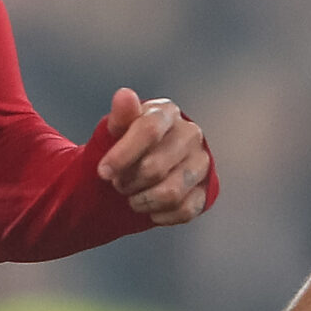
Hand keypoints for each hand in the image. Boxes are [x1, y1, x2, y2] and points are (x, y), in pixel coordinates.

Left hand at [97, 88, 210, 225]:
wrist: (138, 169)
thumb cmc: (124, 145)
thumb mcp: (114, 131)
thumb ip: (120, 116)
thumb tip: (124, 95)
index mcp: (166, 112)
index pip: (148, 131)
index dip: (122, 155)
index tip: (103, 174)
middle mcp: (190, 134)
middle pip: (155, 168)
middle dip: (128, 182)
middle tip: (118, 184)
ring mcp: (201, 162)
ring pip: (171, 193)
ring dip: (143, 201)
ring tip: (131, 198)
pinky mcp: (206, 188)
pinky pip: (184, 210)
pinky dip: (160, 215)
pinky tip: (149, 210)